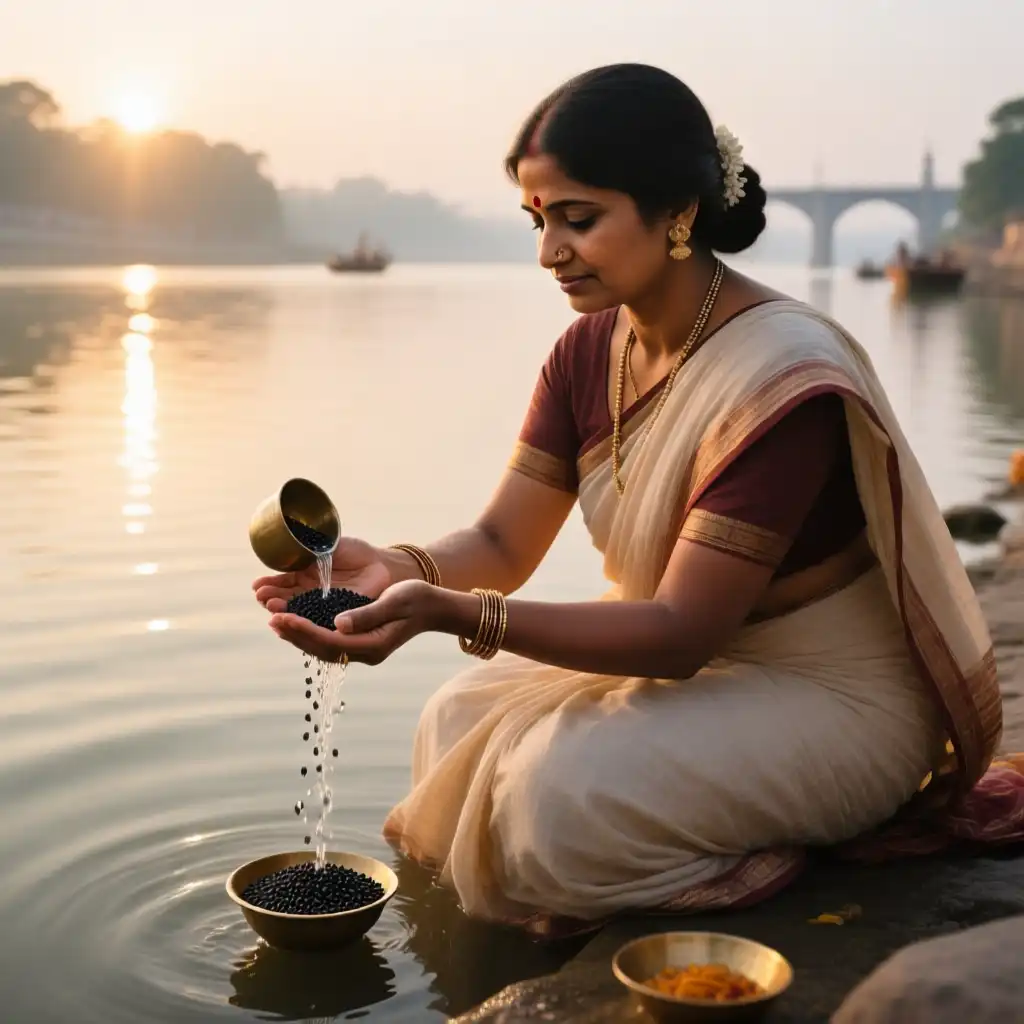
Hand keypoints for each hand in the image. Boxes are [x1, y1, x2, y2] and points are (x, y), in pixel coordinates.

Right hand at [253, 536, 391, 609]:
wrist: (380, 564)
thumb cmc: (354, 552)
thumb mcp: (327, 546)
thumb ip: (309, 550)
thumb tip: (288, 546)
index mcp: (305, 576)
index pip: (283, 583)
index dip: (270, 586)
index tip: (257, 586)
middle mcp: (310, 593)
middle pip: (287, 600)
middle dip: (273, 599)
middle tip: (262, 598)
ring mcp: (323, 605)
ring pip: (300, 611)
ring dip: (285, 610)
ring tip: (271, 606)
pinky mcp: (338, 615)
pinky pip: (319, 620)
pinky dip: (307, 621)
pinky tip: (293, 621)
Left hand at [267, 579, 438, 663]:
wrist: (434, 607)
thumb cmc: (417, 599)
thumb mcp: (394, 601)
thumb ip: (367, 614)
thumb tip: (337, 624)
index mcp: (373, 645)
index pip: (330, 641)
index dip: (303, 630)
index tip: (282, 616)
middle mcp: (366, 653)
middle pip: (323, 649)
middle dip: (296, 635)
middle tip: (272, 618)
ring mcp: (364, 650)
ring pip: (324, 648)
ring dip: (300, 636)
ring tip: (277, 622)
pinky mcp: (362, 643)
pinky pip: (331, 643)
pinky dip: (311, 634)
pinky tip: (297, 623)